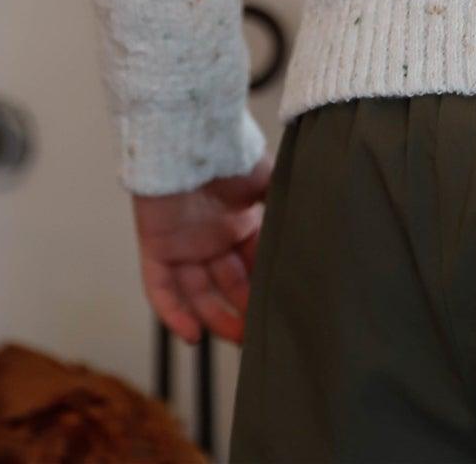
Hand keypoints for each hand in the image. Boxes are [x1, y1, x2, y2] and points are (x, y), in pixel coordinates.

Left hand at [132, 150, 272, 345]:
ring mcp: (184, 245)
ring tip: (238, 340)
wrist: (189, 136)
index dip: (265, 288)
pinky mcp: (157, 247)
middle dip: (244, 310)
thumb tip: (318, 225)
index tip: (282, 311)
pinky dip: (173, 313)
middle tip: (261, 336)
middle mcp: (213, 237)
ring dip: (215, 318)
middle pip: (228, 284)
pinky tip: (191, 335)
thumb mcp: (267, 180)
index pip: (255, 263)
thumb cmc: (229, 152)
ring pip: (198, 292)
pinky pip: (161, 288)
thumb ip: (286, 204)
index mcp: (240, 221)